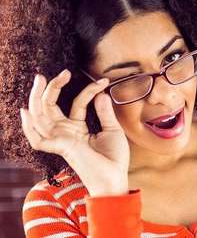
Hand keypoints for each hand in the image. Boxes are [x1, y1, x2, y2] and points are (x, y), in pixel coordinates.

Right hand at [20, 69, 129, 195]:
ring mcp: (61, 139)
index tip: (104, 81)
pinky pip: (38, 139)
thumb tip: (101, 93)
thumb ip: (104, 112)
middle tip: (60, 72)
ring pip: (41, 116)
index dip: (88, 90)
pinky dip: (29, 128)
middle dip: (50, 88)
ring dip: (38, 98)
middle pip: (50, 107)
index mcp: (77, 127)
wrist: (115, 177)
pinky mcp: (60, 148)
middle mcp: (66, 132)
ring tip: (42, 80)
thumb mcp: (112, 129)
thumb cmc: (114, 158)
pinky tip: (27, 112)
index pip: (77, 102)